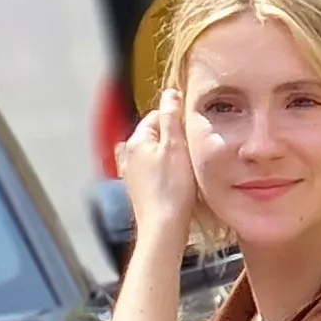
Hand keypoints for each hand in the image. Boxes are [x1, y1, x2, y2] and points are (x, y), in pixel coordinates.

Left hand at [118, 102, 198, 246]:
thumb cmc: (171, 189)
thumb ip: (171, 118)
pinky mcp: (140, 189)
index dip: (176, 118)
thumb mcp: (175, 146)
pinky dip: (164, 169)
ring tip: (184, 163)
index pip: (156, 116)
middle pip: (155, 135)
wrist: (163, 226)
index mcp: (136, 141)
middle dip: (172, 136)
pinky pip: (153, 170)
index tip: (191, 126)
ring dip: (169, 154)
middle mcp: (129, 156)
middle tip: (190, 145)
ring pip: (154, 153)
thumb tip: (170, 94)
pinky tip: (175, 177)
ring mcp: (132, 174)